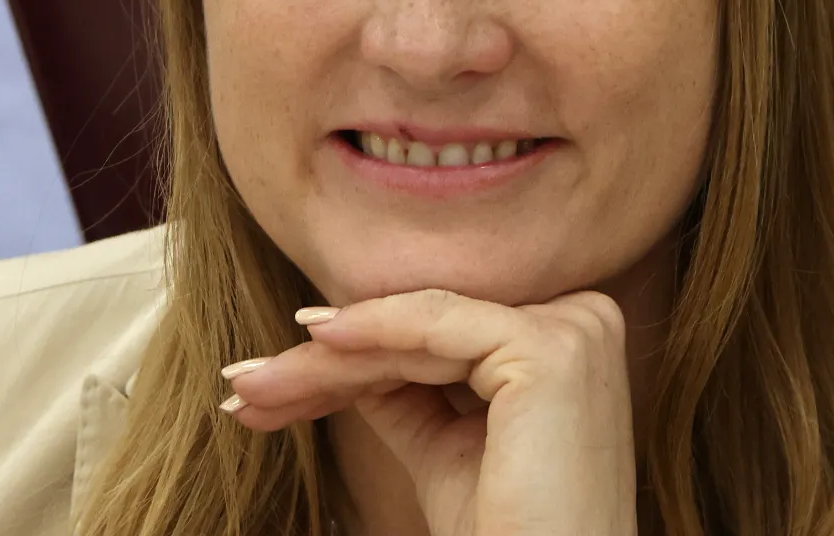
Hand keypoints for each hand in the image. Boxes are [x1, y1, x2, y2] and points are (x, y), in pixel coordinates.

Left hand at [222, 289, 637, 535]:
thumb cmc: (506, 531)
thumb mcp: (445, 444)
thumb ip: (406, 387)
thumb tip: (334, 342)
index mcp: (573, 336)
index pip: (442, 334)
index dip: (354, 357)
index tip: (273, 382)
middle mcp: (587, 319)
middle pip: (428, 330)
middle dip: (328, 362)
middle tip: (246, 385)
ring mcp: (576, 329)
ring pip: (421, 327)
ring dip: (328, 358)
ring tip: (255, 384)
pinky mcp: (551, 349)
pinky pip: (436, 328)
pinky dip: (369, 335)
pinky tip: (315, 343)